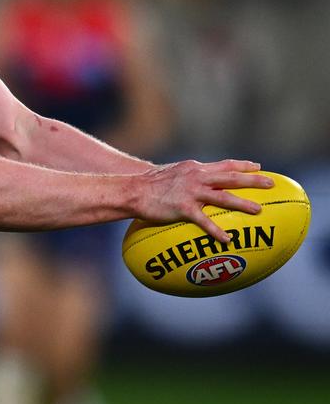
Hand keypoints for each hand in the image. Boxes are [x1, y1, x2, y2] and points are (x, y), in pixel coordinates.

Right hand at [135, 159, 273, 242]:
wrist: (132, 190)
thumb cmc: (149, 184)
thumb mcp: (172, 172)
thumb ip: (188, 175)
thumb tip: (198, 180)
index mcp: (195, 168)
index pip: (224, 164)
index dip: (243, 165)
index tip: (258, 167)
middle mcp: (196, 177)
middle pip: (231, 177)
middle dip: (253, 180)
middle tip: (271, 184)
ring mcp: (191, 192)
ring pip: (223, 197)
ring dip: (242, 203)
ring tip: (258, 211)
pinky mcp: (183, 208)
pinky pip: (204, 221)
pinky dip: (216, 231)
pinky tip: (227, 239)